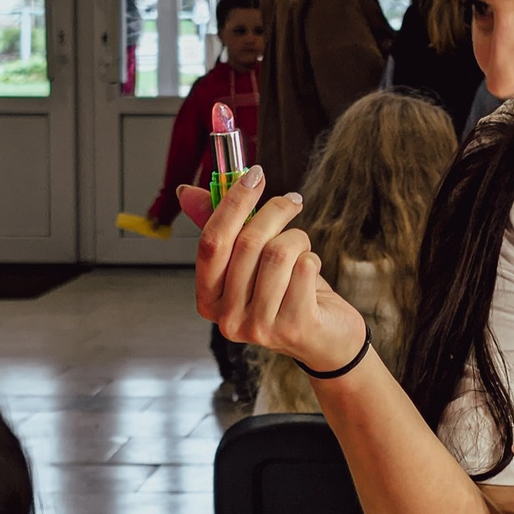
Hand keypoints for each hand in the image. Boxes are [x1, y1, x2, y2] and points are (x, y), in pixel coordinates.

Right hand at [184, 167, 367, 375]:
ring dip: (297, 238)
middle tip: (291, 201)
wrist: (325, 338)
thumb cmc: (286, 295)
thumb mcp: (250, 261)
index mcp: (208, 299)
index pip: (211, 242)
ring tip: (302, 247)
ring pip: (278, 252)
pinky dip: (312, 258)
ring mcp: (259, 326)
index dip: (232, 203)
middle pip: (247, 243)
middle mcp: (228, 318)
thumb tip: (188, 193)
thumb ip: (223, 228)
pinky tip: (311, 273)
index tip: (253, 176)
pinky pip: (304, 267)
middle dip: (273, 212)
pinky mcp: (293, 326)